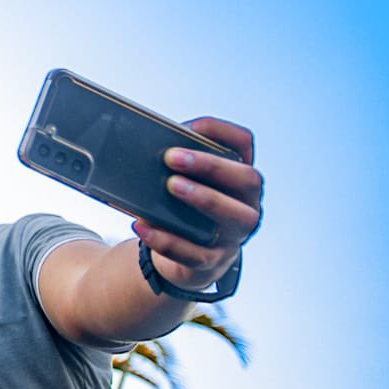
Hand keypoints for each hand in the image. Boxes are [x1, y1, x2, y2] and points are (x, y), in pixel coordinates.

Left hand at [133, 117, 262, 290]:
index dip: (223, 131)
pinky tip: (142, 225)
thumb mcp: (182, 183)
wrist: (186, 259)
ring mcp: (234, 235)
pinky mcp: (211, 261)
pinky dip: (166, 239)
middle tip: (172, 156)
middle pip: (247, 179)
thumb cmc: (184, 209)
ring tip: (171, 185)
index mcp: (237, 177)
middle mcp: (246, 204)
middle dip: (211, 165)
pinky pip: (194, 253)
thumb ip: (174, 165)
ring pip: (234, 216)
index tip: (193, 126)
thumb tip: (141, 143)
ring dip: (203, 197)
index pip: (244, 143)